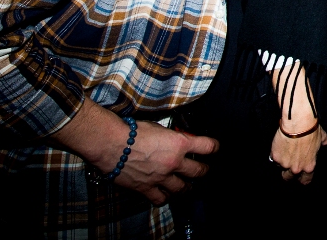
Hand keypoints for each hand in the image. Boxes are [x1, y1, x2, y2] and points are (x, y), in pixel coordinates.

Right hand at [51, 96, 217, 205]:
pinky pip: (160, 199)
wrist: (111, 143)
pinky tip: (165, 195)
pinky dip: (164, 198)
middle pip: (199, 171)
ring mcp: (161, 177)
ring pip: (182, 188)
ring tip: (187, 185)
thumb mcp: (158, 126)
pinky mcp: (147, 188)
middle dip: (204, 170)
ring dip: (186, 186)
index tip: (215, 148)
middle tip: (204, 169)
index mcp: (179, 143)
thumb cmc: (131, 131)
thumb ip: (170, 136)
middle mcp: (174, 162)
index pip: (208, 146)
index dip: (214, 147)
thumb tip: (174, 138)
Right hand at [270, 124, 326, 183]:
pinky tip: (280, 146)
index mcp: (309, 166)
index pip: (305, 180)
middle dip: (288, 174)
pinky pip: (274, 158)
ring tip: (285, 152)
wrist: (298, 122)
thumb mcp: (321, 137)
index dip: (303, 179)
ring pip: (280, 167)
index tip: (301, 177)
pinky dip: (276, 153)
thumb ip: (324, 143)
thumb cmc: (310, 129)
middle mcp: (296, 168)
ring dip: (282, 162)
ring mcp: (284, 163)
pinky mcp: (275, 156)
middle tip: (289, 166)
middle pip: (288, 178)